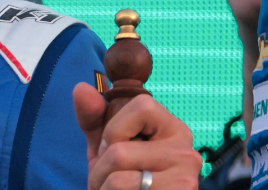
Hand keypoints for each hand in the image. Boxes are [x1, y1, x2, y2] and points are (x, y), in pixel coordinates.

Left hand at [73, 83, 201, 189]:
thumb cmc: (121, 173)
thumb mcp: (104, 143)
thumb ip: (93, 117)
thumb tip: (81, 88)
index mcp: (172, 128)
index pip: (142, 106)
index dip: (115, 128)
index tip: (113, 146)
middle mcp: (186, 151)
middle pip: (120, 151)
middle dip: (101, 166)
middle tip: (107, 176)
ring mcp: (184, 179)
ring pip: (118, 177)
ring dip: (102, 185)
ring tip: (109, 189)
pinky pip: (122, 189)